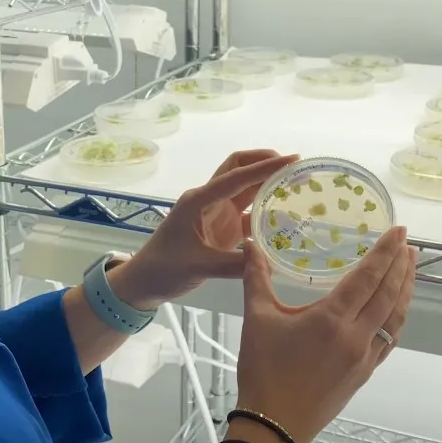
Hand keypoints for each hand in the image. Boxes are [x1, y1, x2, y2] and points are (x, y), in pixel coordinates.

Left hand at [111, 150, 298, 309]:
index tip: (291, 160)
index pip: (236, 177)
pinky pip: (248, 214)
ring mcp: (216, 214)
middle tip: (295, 166)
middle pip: (239, 169)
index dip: (265, 168)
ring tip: (297, 185)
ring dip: (268, 184)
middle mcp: (209, 200)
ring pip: (245, 189)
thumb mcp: (198, 266)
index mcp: (199, 200)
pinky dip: (266, 213)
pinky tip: (286, 218)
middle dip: (265, 162)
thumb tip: (268, 262)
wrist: (144, 282)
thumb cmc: (164, 268)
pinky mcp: (222, 229)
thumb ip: (233, 265)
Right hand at [229, 226, 415, 442]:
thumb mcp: (256, 319)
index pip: (367, 277)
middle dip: (400, 265)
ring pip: (395, 317)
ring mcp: (364, 357)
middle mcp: (355, 336)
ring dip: (405, 290)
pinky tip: (396, 309)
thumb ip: (256, 278)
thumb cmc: (264, 372)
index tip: (398, 232)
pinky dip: (397, 317)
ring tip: (410, 268)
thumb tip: (249, 246)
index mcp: (331, 319)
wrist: (275, 424)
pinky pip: (389, 339)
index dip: (385, 252)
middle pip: (388, 294)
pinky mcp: (365, 373)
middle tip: (407, 242)